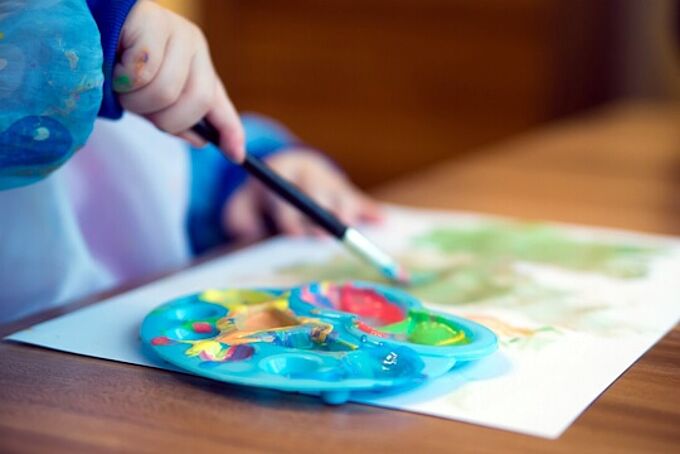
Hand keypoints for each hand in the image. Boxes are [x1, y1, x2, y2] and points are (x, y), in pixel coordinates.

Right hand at [113, 0, 244, 160]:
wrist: (83, 24)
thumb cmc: (113, 64)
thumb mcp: (147, 97)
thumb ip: (174, 118)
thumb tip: (201, 141)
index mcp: (197, 65)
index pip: (218, 102)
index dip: (231, 131)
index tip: (236, 156)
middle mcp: (194, 45)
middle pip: (197, 102)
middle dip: (163, 117)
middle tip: (136, 105)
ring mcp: (176, 30)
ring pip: (166, 91)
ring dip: (135, 99)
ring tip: (119, 83)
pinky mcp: (152, 20)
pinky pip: (143, 71)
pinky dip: (121, 78)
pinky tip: (112, 62)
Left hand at [223, 150, 382, 240]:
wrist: (285, 171)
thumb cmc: (260, 201)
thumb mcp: (241, 206)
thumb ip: (240, 220)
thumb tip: (248, 236)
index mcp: (280, 175)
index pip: (284, 195)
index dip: (288, 215)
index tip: (292, 234)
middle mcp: (307, 175)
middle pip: (316, 194)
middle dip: (319, 215)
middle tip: (322, 236)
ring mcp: (329, 182)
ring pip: (340, 195)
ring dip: (346, 212)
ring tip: (350, 228)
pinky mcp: (347, 192)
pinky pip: (361, 201)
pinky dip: (371, 212)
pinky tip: (382, 222)